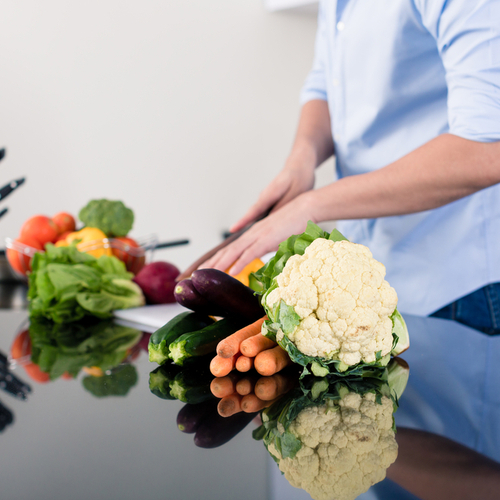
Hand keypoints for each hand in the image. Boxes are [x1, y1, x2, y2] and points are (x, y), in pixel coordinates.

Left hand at [201, 191, 315, 274]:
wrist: (305, 208)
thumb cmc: (294, 223)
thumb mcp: (277, 238)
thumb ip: (267, 247)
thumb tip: (263, 258)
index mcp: (252, 235)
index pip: (230, 249)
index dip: (217, 259)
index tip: (206, 269)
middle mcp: (251, 234)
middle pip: (227, 250)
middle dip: (211, 263)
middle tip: (197, 274)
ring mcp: (258, 236)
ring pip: (234, 252)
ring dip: (220, 264)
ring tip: (207, 274)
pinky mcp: (267, 239)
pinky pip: (250, 253)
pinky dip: (240, 262)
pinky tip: (231, 272)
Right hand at [229, 162, 315, 233]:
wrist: (300, 165)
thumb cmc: (299, 177)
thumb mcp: (295, 192)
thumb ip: (283, 206)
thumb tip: (272, 220)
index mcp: (269, 194)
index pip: (253, 210)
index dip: (243, 221)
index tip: (232, 229)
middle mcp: (264, 197)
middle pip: (251, 216)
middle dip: (242, 228)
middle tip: (232, 239)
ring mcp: (266, 200)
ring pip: (257, 216)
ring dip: (252, 228)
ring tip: (244, 241)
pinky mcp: (271, 202)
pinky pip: (264, 215)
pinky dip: (262, 225)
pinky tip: (264, 236)